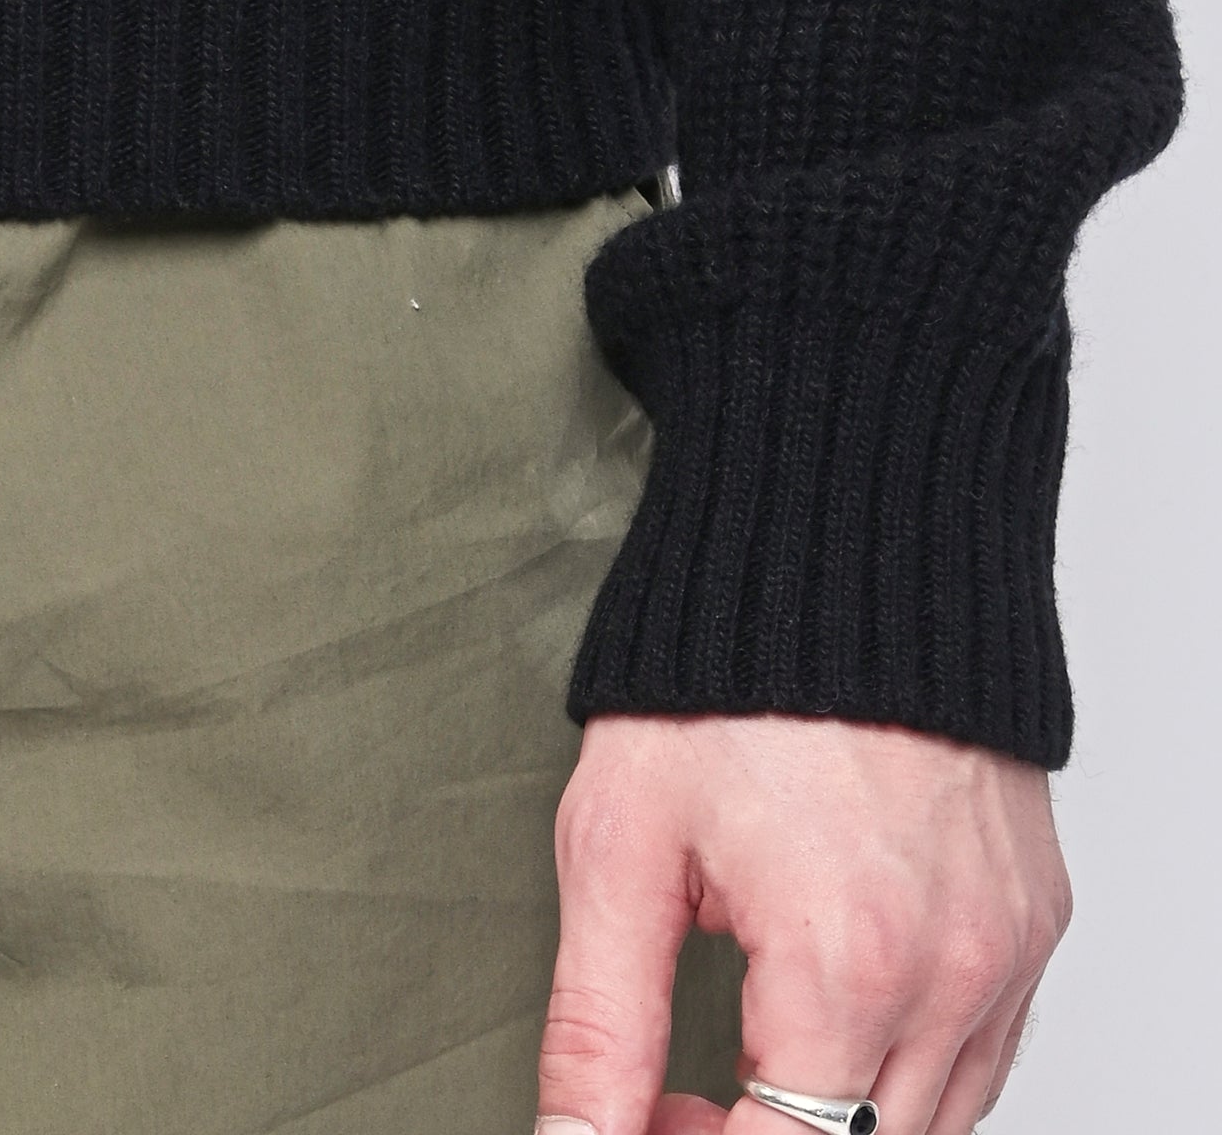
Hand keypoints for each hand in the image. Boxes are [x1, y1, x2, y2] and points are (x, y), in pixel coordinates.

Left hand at [534, 712, 1070, 1134]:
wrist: (834, 553)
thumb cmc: (722, 680)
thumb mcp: (619, 846)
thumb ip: (598, 1023)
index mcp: (845, 960)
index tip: (646, 1116)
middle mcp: (952, 971)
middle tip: (674, 1093)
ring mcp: (1008, 948)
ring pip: (933, 1120)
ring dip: (834, 1118)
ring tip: (740, 1051)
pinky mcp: (1033, 918)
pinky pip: (982, 1052)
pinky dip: (901, 1065)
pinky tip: (824, 1014)